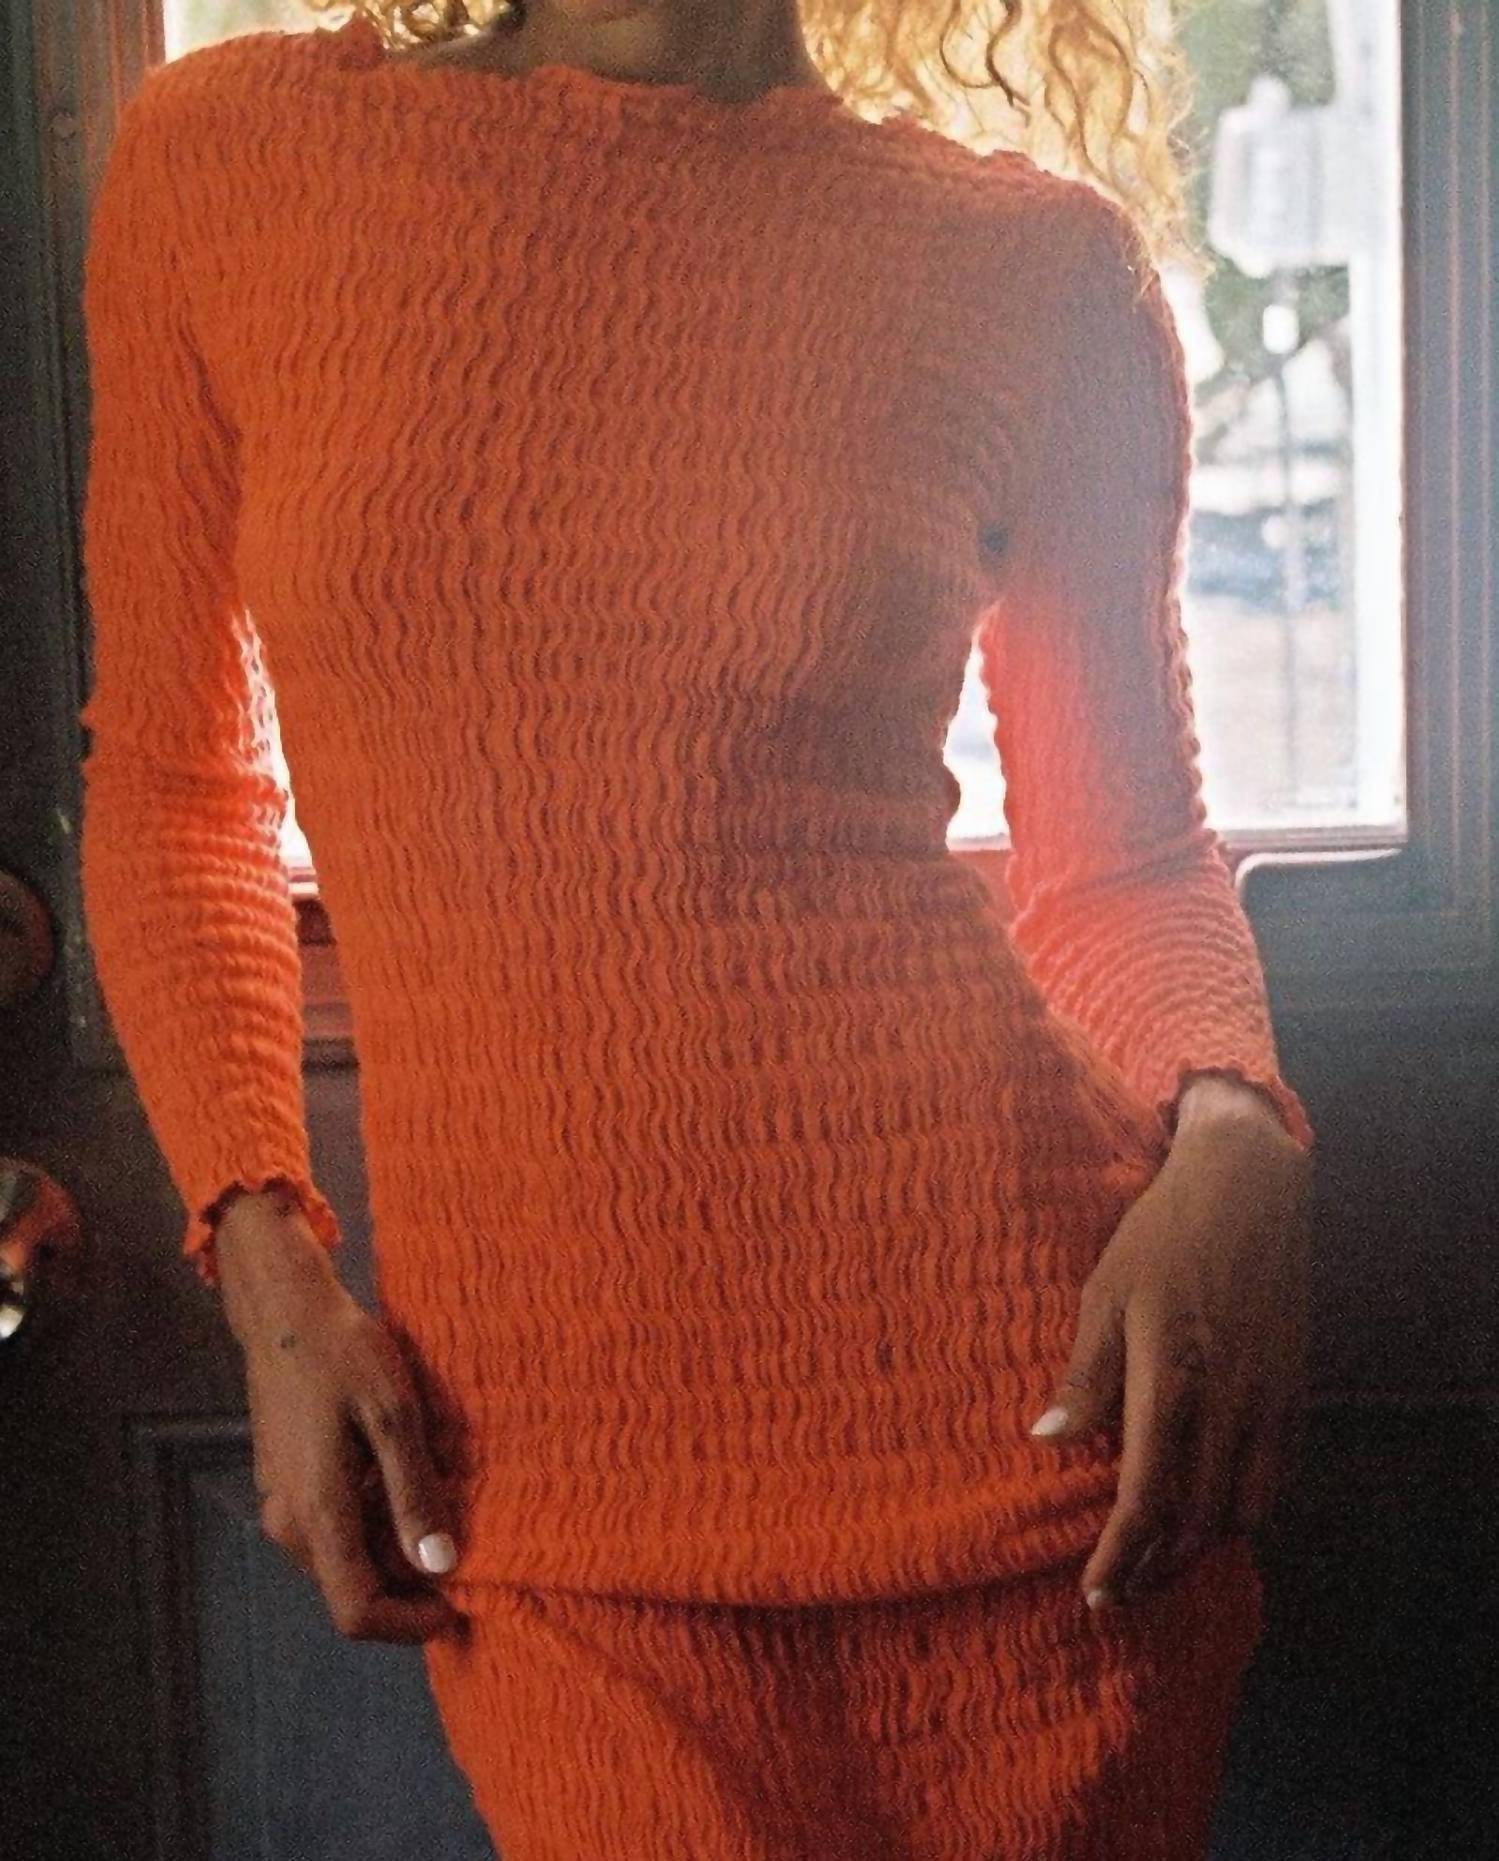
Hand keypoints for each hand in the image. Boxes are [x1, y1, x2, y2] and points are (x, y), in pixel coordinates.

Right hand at [215, 1186, 465, 1643]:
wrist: (287, 1313)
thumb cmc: (344, 1355)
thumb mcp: (394, 1417)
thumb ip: (414, 1495)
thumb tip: (439, 1568)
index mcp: (316, 1514)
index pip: (357, 1612)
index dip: (410, 1623)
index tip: (457, 1604)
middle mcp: (289, 1526)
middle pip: (352, 1591)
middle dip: (408, 1586)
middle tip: (460, 1544)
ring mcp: (281, 1508)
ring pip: (344, 1561)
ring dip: (392, 1553)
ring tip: (436, 1504)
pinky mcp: (285, 1488)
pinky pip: (334, 1531)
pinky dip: (373, 1526)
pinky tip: (401, 1480)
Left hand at [1028, 1076, 1311, 1609]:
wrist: (1248, 1189)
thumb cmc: (1161, 1235)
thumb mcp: (1104, 1293)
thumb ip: (1085, 1373)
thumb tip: (1048, 1439)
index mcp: (1170, 1378)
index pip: (1144, 1497)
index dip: (1118, 1555)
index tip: (1092, 1591)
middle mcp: (1228, 1401)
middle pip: (1197, 1521)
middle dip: (1155, 1568)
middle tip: (1118, 1591)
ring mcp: (1270, 1399)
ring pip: (1245, 1510)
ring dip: (1201, 1548)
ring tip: (1158, 1563)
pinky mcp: (1294, 1390)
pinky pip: (1277, 1476)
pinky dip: (1244, 1510)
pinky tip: (1212, 1514)